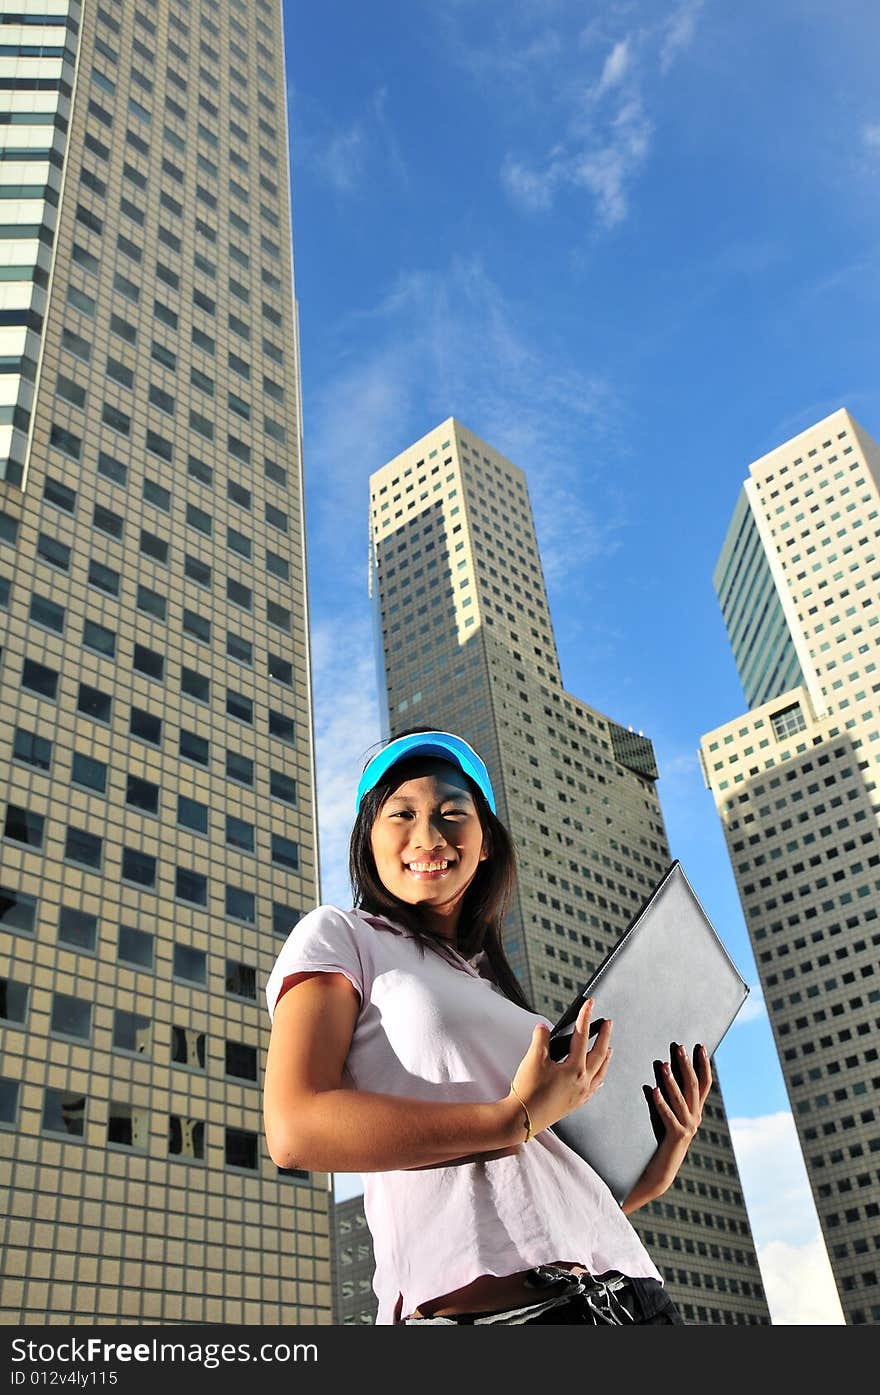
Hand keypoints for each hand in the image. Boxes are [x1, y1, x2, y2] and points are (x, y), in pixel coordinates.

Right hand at [510, 998, 612, 1137]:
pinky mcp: (575, 1103)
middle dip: (604, 1036)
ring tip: (609, 1048)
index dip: (585, 1017)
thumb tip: (544, 1028)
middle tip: (608, 1024)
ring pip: (600, 1072)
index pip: (582, 1036)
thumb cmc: (528, 1092)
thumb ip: (541, 1039)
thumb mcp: (533, 1059)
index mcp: (574, 1068)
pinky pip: (595, 1088)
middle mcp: (582, 1081)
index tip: (590, 1004)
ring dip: (606, 1057)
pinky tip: (599, 1079)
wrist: (521, 1118)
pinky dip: (600, 1078)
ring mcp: (581, 1094)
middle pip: (599, 1054)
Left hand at [622, 1042, 711, 1213]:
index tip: (700, 1046)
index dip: (703, 1065)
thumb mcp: (668, 1115)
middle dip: (686, 1065)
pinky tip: (653, 1090)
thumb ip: (668, 1095)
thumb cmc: (661, 1140)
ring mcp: (687, 1128)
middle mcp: (695, 1118)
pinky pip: (668, 1117)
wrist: (660, 1172)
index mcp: (695, 1111)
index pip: (704, 1084)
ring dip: (672, 1081)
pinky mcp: (675, 1137)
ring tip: (663, 1065)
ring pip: (681, 1100)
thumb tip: (661, 1067)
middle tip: (679, 1047)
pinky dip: (661, 1103)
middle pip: (694, 1087)